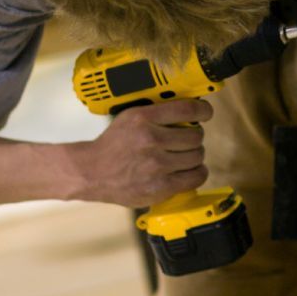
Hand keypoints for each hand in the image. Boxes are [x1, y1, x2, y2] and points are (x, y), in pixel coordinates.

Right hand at [66, 99, 212, 206]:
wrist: (91, 172)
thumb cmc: (113, 145)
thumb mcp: (130, 118)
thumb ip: (157, 113)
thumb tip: (192, 109)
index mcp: (143, 118)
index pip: (188, 109)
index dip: (203, 111)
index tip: (205, 113)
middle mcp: (151, 139)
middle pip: (196, 136)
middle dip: (194, 138)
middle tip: (185, 141)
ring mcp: (156, 165)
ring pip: (197, 156)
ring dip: (194, 156)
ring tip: (184, 157)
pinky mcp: (160, 186)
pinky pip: (196, 177)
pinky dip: (197, 173)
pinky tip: (189, 170)